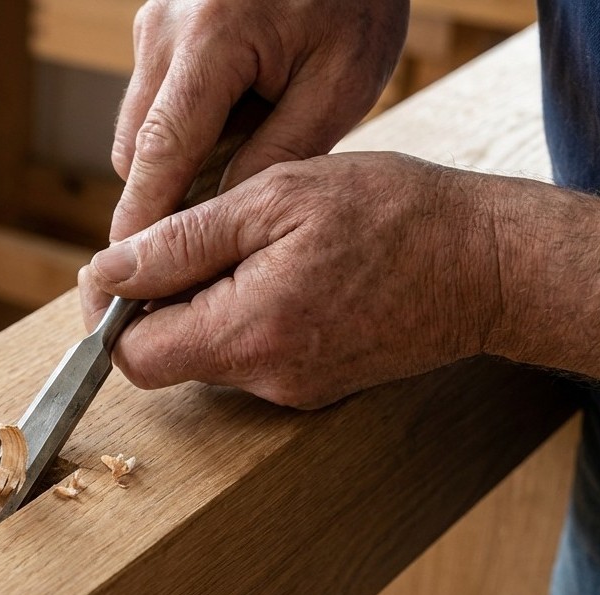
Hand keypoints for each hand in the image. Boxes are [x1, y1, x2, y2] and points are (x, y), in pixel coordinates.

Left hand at [82, 152, 505, 408]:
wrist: (491, 264)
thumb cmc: (393, 215)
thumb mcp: (275, 200)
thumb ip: (182, 242)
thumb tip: (108, 273)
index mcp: (247, 334)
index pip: (132, 356)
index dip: (111, 311)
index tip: (123, 266)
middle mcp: (265, 379)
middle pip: (166, 356)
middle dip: (160, 299)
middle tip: (199, 236)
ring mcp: (292, 390)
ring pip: (207, 352)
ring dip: (206, 302)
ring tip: (257, 246)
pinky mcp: (314, 384)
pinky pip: (249, 353)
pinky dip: (245, 312)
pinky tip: (287, 270)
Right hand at [111, 0, 407, 240]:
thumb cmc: (354, 2)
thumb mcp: (340, 83)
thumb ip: (278, 153)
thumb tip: (221, 217)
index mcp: (212, 38)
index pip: (161, 151)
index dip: (144, 220)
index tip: (134, 277)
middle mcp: (164, 29)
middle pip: (136, 149)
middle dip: (164, 197)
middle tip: (213, 234)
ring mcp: (153, 23)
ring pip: (137, 130)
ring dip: (174, 161)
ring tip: (244, 155)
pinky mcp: (154, 26)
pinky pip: (152, 102)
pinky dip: (181, 129)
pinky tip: (235, 122)